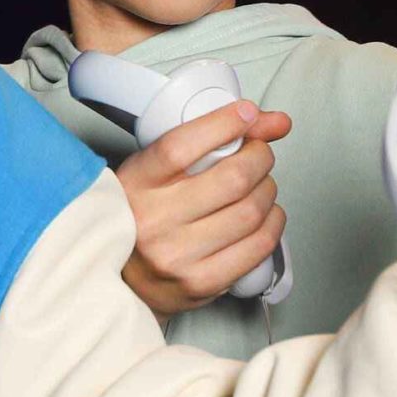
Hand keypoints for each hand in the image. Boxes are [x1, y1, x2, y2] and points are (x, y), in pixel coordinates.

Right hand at [113, 99, 292, 316]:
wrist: (121, 281)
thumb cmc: (139, 217)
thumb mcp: (153, 171)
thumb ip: (205, 140)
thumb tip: (275, 121)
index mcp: (135, 184)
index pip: (181, 146)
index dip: (224, 124)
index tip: (246, 114)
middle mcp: (153, 220)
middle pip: (231, 178)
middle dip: (259, 158)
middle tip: (258, 155)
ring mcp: (176, 255)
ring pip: (250, 212)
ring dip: (268, 191)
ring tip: (260, 187)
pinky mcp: (200, 283)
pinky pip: (257, 247)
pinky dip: (272, 224)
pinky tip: (266, 217)